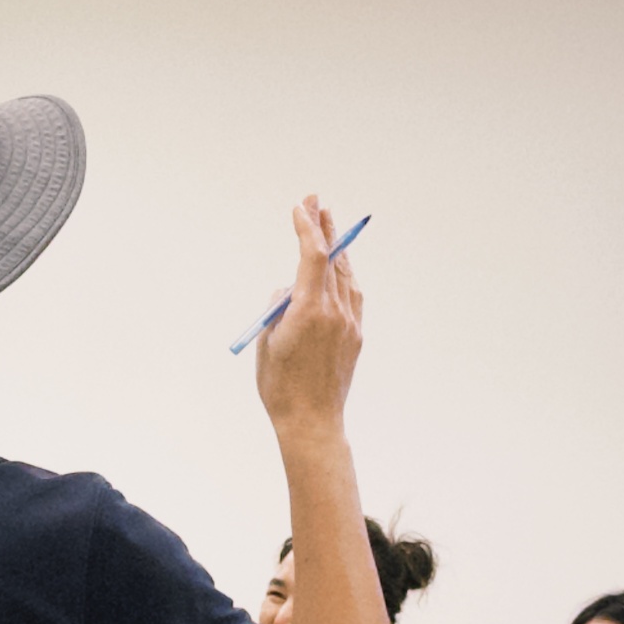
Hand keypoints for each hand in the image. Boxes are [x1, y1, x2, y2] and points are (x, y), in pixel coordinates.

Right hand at [255, 196, 363, 438]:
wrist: (312, 422)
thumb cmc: (280, 386)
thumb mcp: (267, 341)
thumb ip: (278, 309)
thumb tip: (289, 290)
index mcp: (309, 310)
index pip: (313, 255)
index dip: (307, 228)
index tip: (299, 208)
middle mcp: (335, 311)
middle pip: (333, 258)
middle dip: (325, 227)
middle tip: (317, 201)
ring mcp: (349, 323)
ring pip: (346, 275)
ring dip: (337, 249)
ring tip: (329, 227)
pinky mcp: (356, 336)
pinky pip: (353, 296)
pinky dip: (345, 276)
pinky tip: (340, 269)